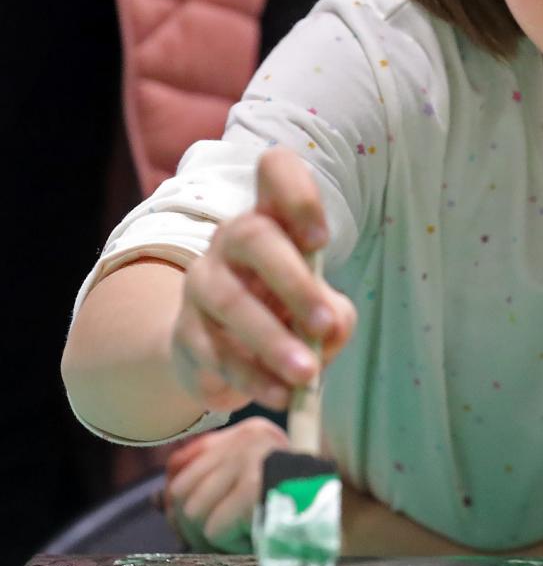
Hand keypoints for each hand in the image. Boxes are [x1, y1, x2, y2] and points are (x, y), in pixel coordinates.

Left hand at [164, 417, 288, 552]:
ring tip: (249, 534)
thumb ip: (206, 490)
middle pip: (181, 491)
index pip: (180, 467)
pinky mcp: (259, 486)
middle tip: (233, 536)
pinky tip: (260, 537)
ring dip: (215, 540)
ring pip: (192, 511)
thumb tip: (158, 499)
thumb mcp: (247, 494)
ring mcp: (256, 457)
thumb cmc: (297, 516)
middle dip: (196, 527)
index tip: (218, 520)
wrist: (351, 527)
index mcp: (250, 432)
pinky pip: (213, 528)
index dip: (186, 504)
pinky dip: (232, 545)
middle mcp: (252, 437)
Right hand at [169, 146, 355, 414]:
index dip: (298, 195)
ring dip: (272, 341)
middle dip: (293, 282)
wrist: (220, 353)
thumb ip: (335, 315)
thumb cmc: (286, 314)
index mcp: (273, 217)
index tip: (322, 238)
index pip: (276, 170)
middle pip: (254, 236)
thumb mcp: (319, 308)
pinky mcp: (184, 331)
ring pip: (230, 302)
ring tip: (307, 375)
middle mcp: (232, 239)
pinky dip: (252, 376)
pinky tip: (280, 395)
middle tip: (324, 325)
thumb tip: (330, 331)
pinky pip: (215, 351)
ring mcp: (201, 282)